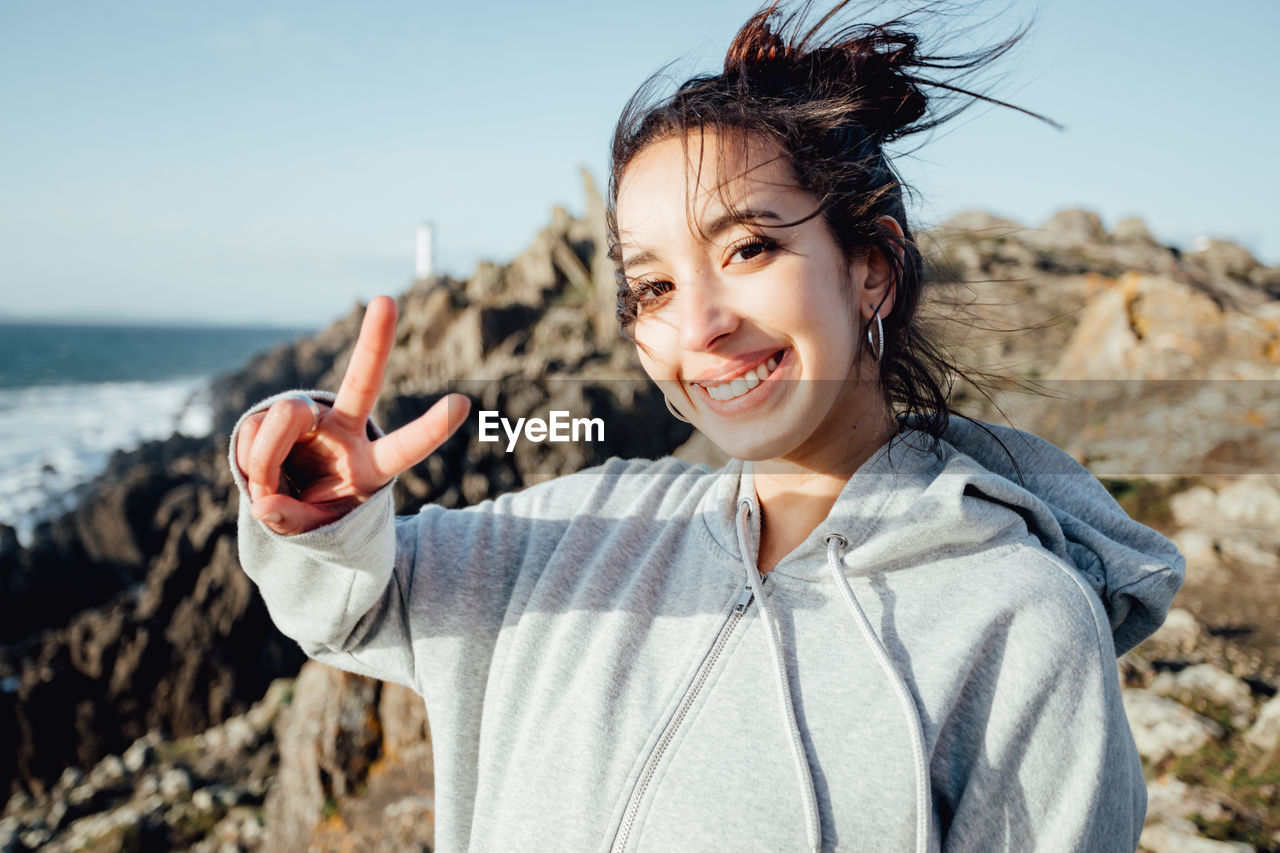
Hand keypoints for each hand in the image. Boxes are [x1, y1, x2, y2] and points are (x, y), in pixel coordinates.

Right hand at [236, 295, 469, 534]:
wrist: (288, 503)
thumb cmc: (315, 515)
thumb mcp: (311, 531)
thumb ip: (292, 520)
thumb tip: (265, 502)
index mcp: (372, 464)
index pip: (404, 446)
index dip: (430, 428)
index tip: (462, 403)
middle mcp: (346, 430)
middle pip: (361, 382)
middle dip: (374, 341)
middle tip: (387, 301)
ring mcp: (312, 418)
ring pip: (285, 416)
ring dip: (267, 456)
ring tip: (268, 487)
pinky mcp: (277, 414)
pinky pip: (253, 431)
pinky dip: (250, 461)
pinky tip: (260, 473)